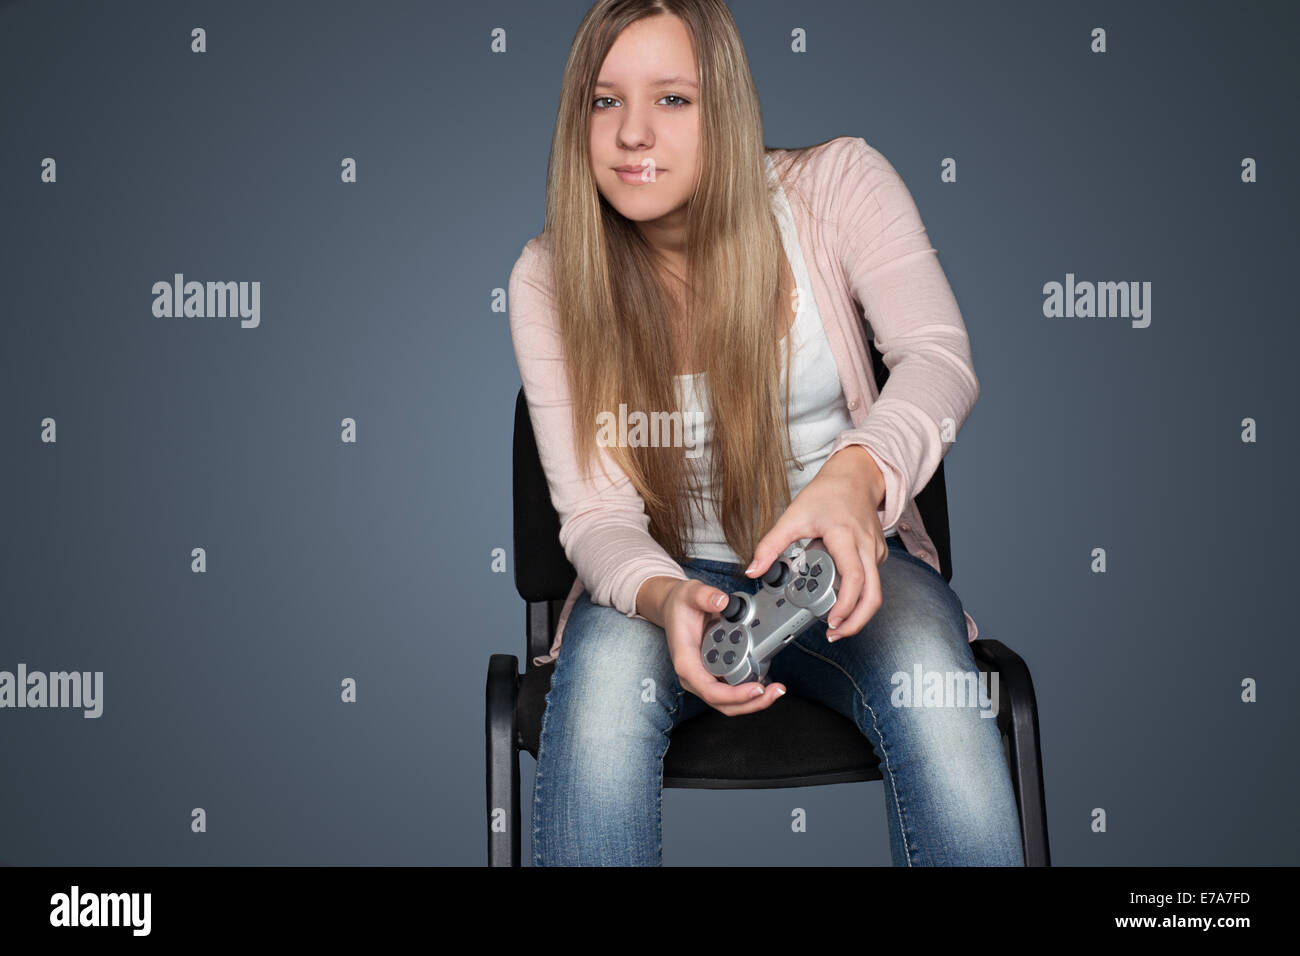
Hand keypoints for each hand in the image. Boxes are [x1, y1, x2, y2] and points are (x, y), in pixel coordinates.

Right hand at [661, 579, 786, 715]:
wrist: (674, 608)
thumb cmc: (680, 606)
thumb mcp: (689, 592)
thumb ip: (704, 595)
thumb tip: (721, 601)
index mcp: (686, 662)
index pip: (710, 690)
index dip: (735, 695)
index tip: (757, 688)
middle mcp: (694, 676)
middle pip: (724, 704)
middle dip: (752, 703)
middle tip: (776, 691)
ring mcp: (705, 678)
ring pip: (730, 703)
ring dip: (754, 701)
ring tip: (777, 689)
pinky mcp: (714, 675)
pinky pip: (733, 692)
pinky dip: (751, 692)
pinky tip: (768, 682)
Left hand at [745, 445, 888, 640]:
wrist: (855, 477)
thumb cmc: (826, 494)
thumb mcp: (792, 516)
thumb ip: (770, 545)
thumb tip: (753, 571)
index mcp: (845, 537)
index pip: (854, 578)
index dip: (846, 605)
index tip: (831, 621)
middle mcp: (866, 547)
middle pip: (874, 595)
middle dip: (857, 621)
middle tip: (835, 633)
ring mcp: (875, 551)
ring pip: (875, 591)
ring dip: (857, 612)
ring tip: (834, 622)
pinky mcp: (878, 555)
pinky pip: (873, 581)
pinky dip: (859, 595)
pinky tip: (840, 597)